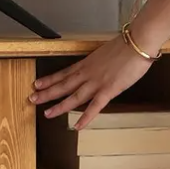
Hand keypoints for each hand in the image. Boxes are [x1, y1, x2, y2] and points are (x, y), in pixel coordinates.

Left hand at [29, 36, 153, 128]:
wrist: (137, 43)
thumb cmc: (126, 46)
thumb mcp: (106, 53)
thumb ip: (99, 63)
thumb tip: (98, 67)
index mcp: (87, 63)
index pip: (64, 73)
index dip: (49, 79)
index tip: (37, 84)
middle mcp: (88, 73)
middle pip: (63, 85)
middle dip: (47, 92)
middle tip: (32, 98)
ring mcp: (96, 82)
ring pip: (74, 96)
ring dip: (60, 106)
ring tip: (47, 113)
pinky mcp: (109, 90)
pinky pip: (95, 106)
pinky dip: (85, 117)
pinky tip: (77, 125)